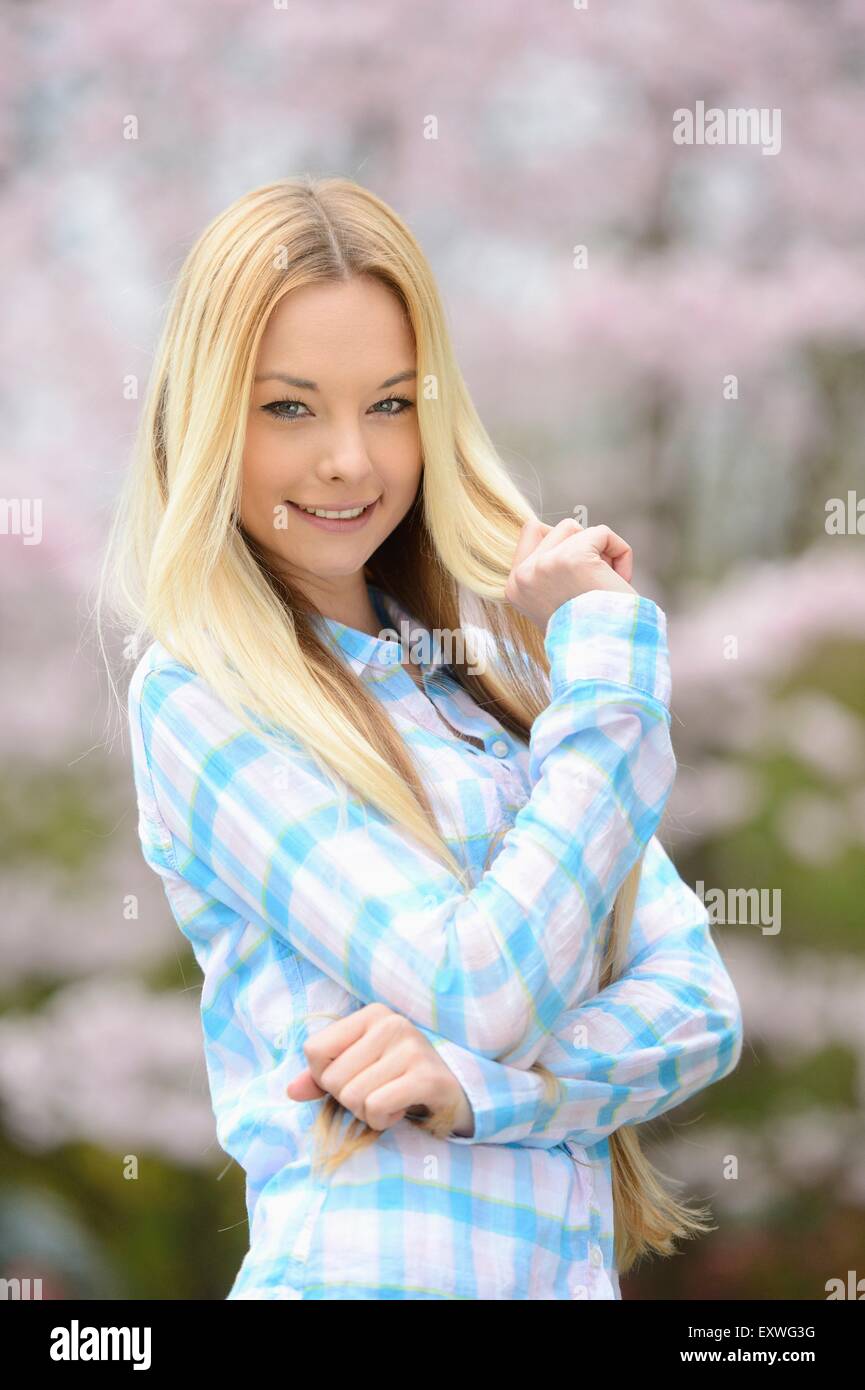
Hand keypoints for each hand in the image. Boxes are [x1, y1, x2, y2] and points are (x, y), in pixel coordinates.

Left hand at [286, 1002, 474, 1136]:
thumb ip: (322, 1076)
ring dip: (368, 1113)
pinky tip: (402, 1109)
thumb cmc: (398, 1080)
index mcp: (371, 1014)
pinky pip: (376, 1106)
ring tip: (392, 1100)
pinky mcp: (426, 1076)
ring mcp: (411, 1047)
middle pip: (333, 1079)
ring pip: (353, 1097)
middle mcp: (391, 1023)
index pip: (315, 1050)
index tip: (354, 1079)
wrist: (454, 1095)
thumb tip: (291, 1090)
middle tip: (378, 1093)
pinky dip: (383, 1120)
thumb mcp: (359, 1070)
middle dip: (349, 1099)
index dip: (325, 1077)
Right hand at [505, 516, 636, 632]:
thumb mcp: (554, 603)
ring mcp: (546, 564)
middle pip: (558, 529)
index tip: (579, 576)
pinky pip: (602, 533)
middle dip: (582, 547)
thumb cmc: (589, 633)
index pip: (531, 532)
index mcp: (514, 588)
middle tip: (594, 583)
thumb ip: (549, 573)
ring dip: (599, 551)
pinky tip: (621, 581)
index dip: (563, 543)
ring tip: (605, 584)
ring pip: (576, 528)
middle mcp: (524, 575)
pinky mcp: (574, 558)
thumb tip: (562, 533)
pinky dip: (621, 553)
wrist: (606, 655)